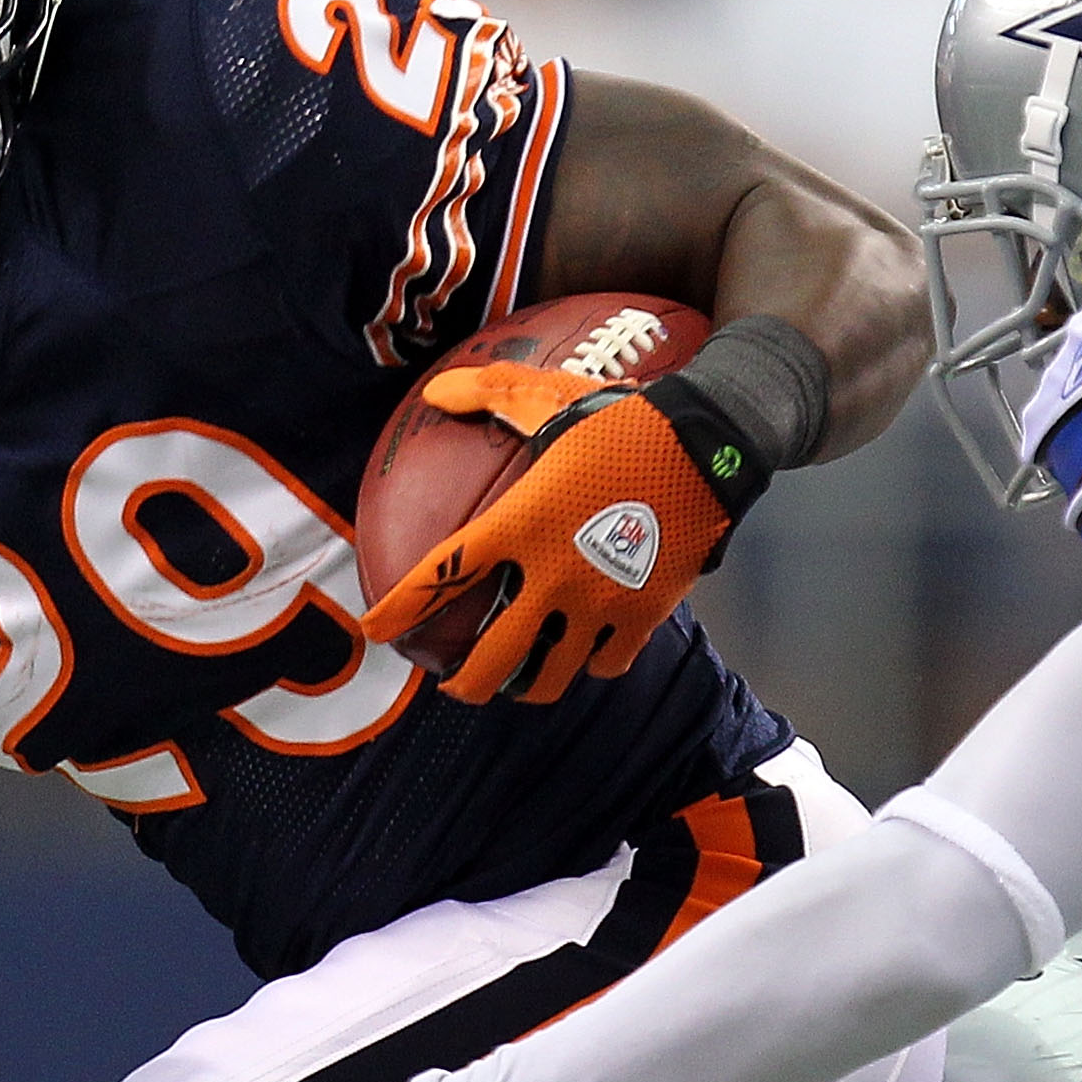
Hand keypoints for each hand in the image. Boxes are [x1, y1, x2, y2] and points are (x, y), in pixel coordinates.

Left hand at [356, 363, 766, 703]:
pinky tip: (589, 657)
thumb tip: (434, 393)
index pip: (443, 574)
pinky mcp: (642, 614)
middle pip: (494, 657)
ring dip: (530, 686)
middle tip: (457, 688)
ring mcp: (598, 600)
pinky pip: (606, 662)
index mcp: (518, 523)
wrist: (705, 442)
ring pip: (551, 674)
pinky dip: (593, 665)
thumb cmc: (621, 419)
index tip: (376, 630)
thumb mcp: (548, 396)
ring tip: (522, 686)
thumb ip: (488, 394)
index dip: (401, 608)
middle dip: (467, 685)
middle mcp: (551, 573)